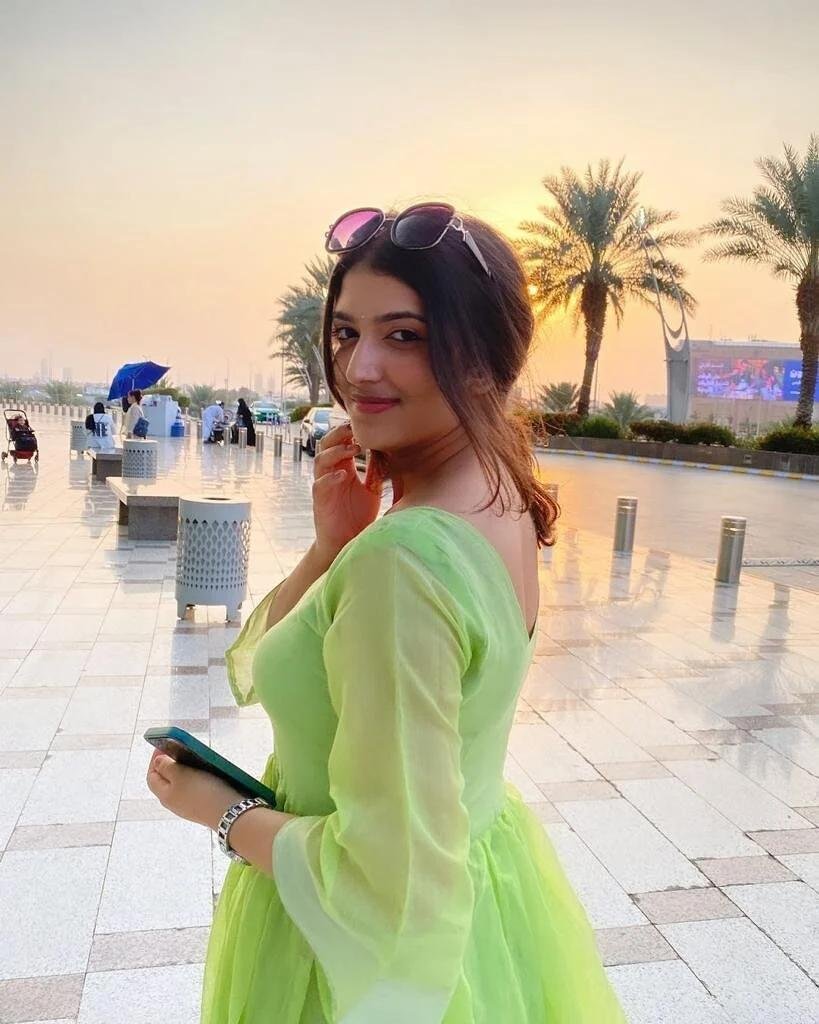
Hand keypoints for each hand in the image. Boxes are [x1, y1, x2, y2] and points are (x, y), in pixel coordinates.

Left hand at [146, 751, 242, 829]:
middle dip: (169, 764)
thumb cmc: (203, 792)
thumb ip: (166, 767)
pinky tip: (205, 773)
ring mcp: (187, 806)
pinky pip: (193, 790)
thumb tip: (157, 762)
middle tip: (179, 750)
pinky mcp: (201, 806)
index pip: (151, 776)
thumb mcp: (182, 774)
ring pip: (180, 785)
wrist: (228, 813)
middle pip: (165, 781)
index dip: (155, 760)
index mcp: (164, 795)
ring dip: (184, 771)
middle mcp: (173, 803)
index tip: (163, 746)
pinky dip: (195, 779)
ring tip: (193, 759)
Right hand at [311, 422, 386, 560]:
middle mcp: (331, 473)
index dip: (348, 430)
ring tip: (354, 448)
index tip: (364, 422)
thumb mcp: (371, 489)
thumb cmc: (358, 515)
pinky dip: (331, 478)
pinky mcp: (320, 502)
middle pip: (326, 444)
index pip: (340, 441)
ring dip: (336, 452)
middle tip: (355, 427)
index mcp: (343, 468)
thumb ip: (375, 471)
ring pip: (320, 460)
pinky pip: (320, 485)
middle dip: (338, 433)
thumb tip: (387, 450)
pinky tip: (344, 475)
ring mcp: (324, 486)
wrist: (347, 543)